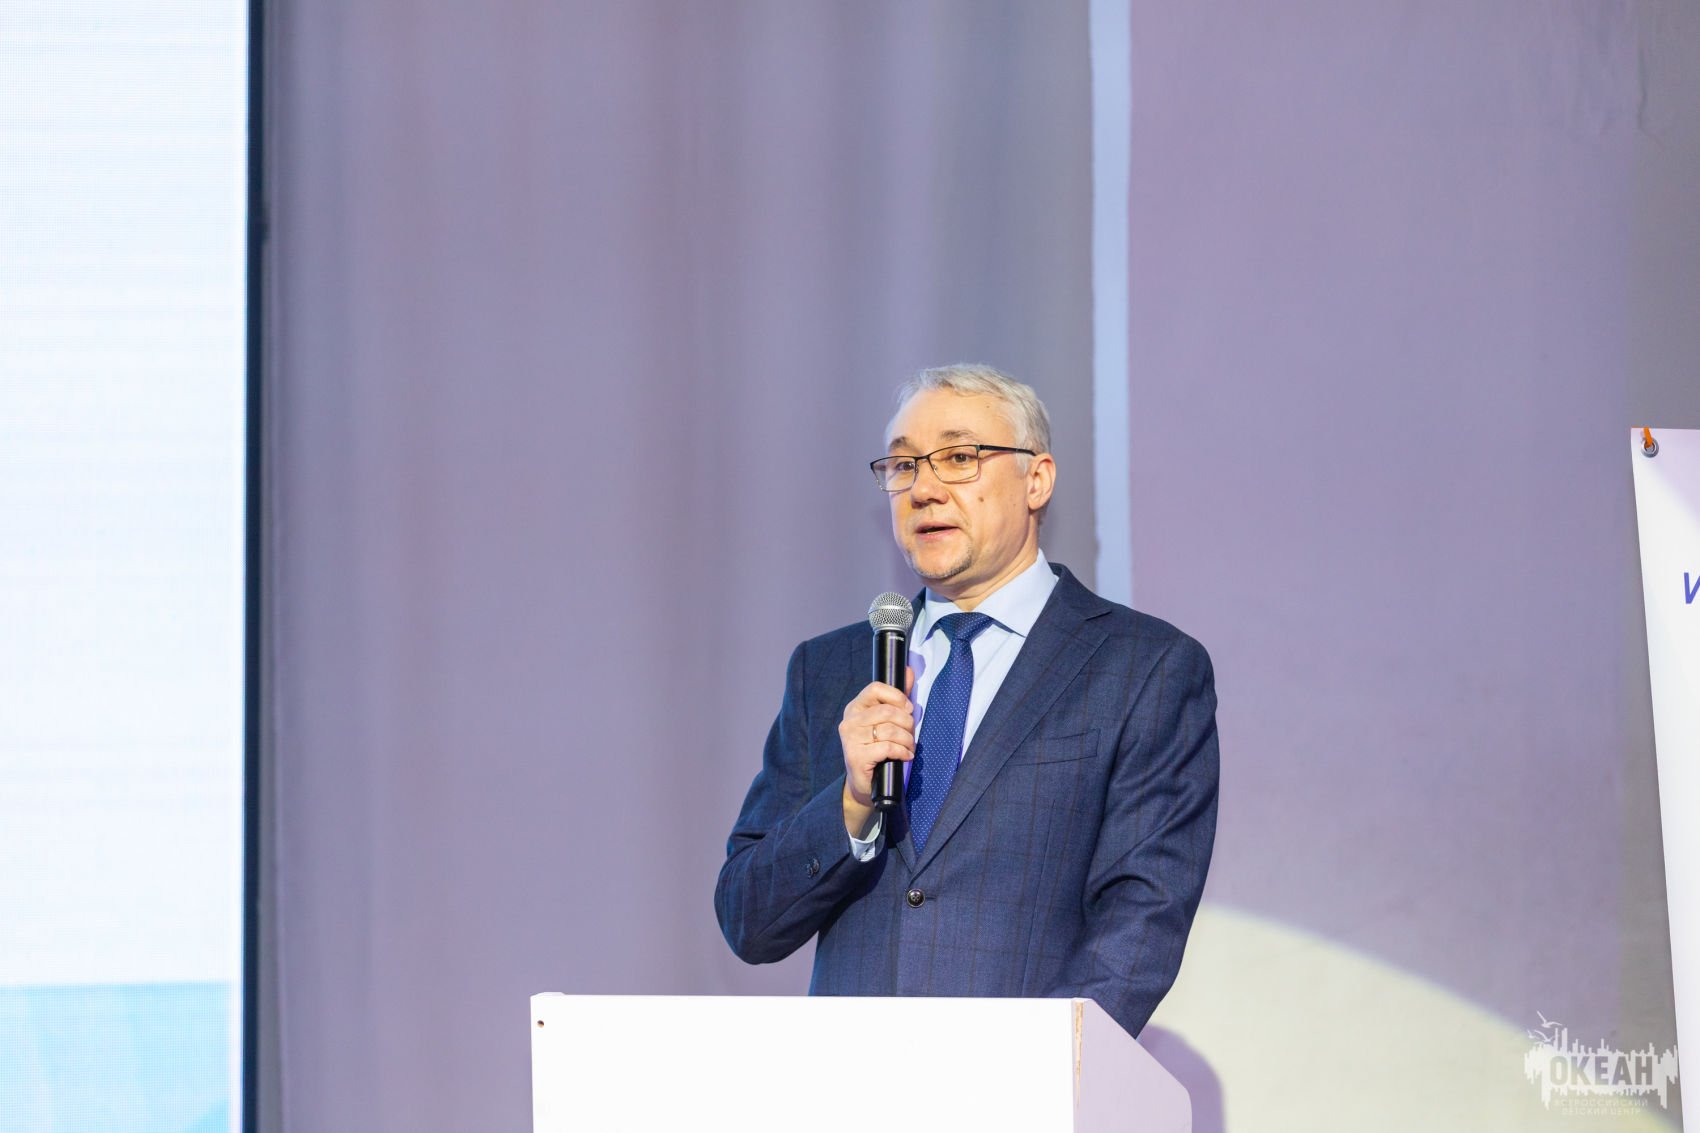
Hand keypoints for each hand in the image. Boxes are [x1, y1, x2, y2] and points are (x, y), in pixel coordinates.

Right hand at [839, 669, 913, 837]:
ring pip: (889, 730)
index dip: (897, 697)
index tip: (908, 709)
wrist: (866, 784)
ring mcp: (850, 739)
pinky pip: (887, 747)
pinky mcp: (855, 756)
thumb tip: (908, 670)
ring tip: (909, 747)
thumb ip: (897, 697)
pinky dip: (902, 752)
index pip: (875, 688)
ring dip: (907, 740)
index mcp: (855, 708)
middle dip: (907, 723)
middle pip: (886, 711)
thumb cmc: (879, 749)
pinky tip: (905, 756)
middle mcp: (849, 721)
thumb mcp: (887, 722)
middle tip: (911, 734)